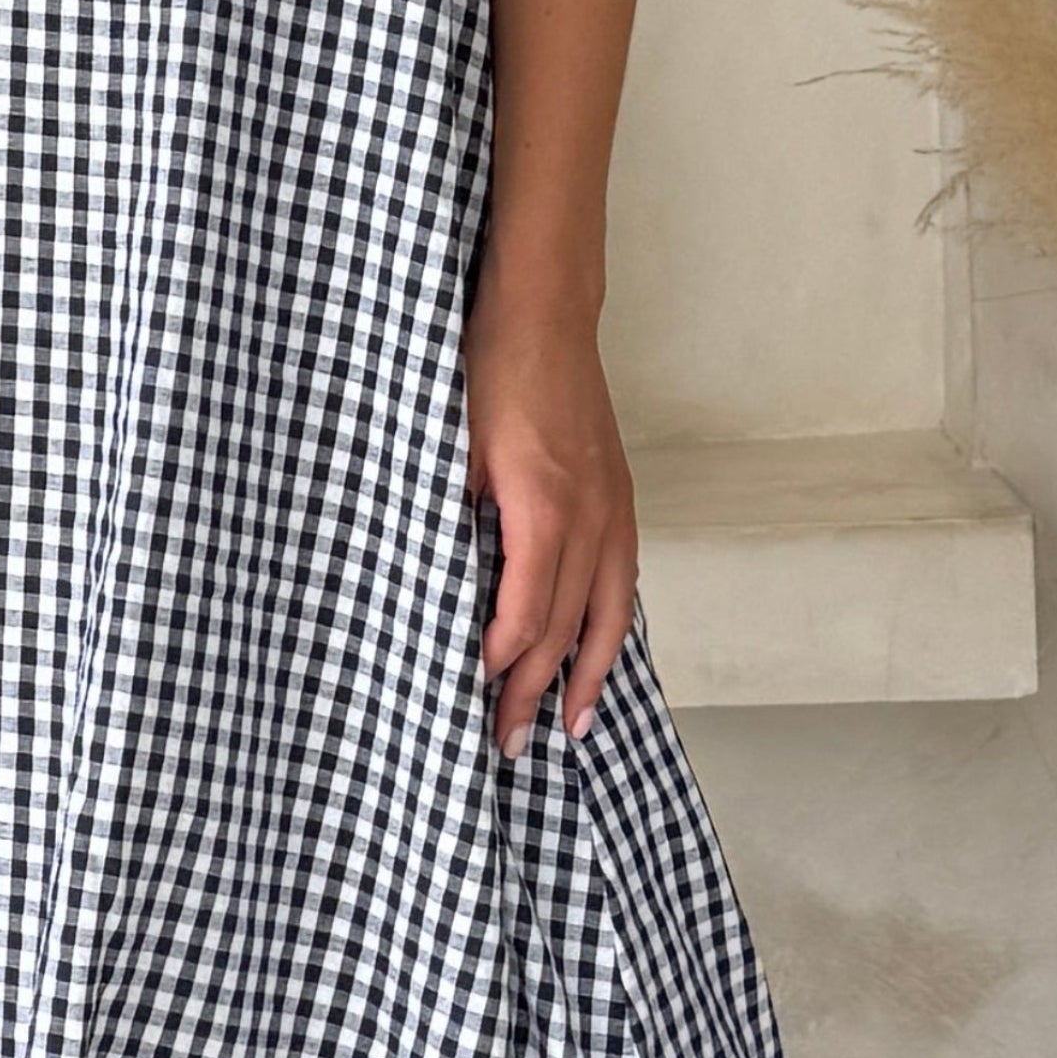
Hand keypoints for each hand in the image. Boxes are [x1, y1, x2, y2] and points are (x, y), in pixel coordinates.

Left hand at [465, 282, 639, 754]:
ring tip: (574, 726)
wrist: (542, 313)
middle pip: (567, 627)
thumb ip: (451, 520)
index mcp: (543, 507)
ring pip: (609, 612)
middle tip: (509, 744)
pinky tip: (600, 652)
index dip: (500, 665)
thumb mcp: (449, 447)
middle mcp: (589, 515)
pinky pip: (621, 579)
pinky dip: (611, 626)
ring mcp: (612, 506)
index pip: (524, 615)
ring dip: (590, 674)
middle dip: (538, 691)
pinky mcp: (618, 495)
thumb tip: (435, 590)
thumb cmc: (487, 371)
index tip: (472, 698)